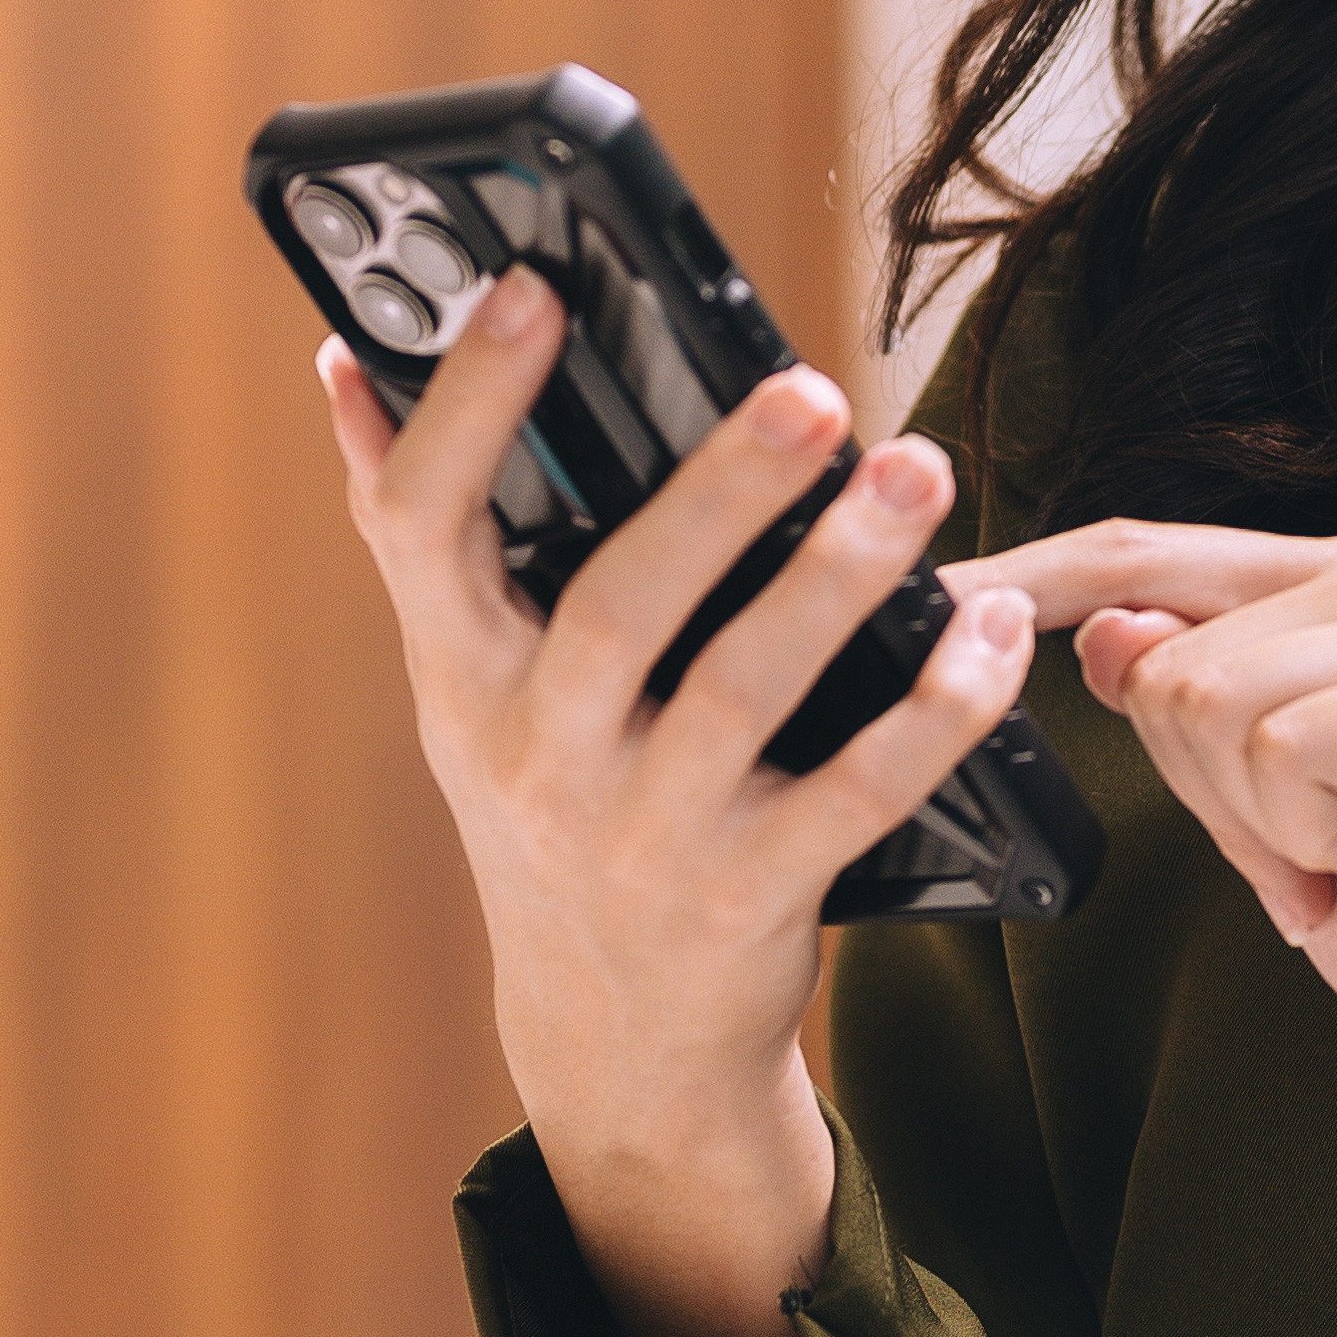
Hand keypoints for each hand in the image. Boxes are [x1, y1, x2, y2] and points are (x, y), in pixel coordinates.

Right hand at [318, 274, 1037, 1336]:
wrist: (615, 1047)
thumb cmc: (550, 810)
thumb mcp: (464, 689)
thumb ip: (422, 530)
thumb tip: (350, 359)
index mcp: (462, 680)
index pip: (426, 528)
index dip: (470, 408)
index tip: (528, 288)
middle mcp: (539, 758)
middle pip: (619, 608)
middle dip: (715, 494)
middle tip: (811, 390)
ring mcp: (647, 836)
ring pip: (747, 691)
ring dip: (841, 577)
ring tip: (917, 469)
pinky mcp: (755, 899)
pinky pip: (859, 794)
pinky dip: (935, 712)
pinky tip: (986, 635)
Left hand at [968, 524, 1336, 1259]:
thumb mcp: (1264, 814)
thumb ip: (1189, 713)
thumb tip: (1099, 627)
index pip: (1147, 552)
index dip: (1029, 578)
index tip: (924, 596)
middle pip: (1164, 651)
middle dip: (1211, 795)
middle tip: (1323, 856)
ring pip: (1210, 698)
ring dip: (1266, 826)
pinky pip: (1282, 750)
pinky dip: (1313, 840)